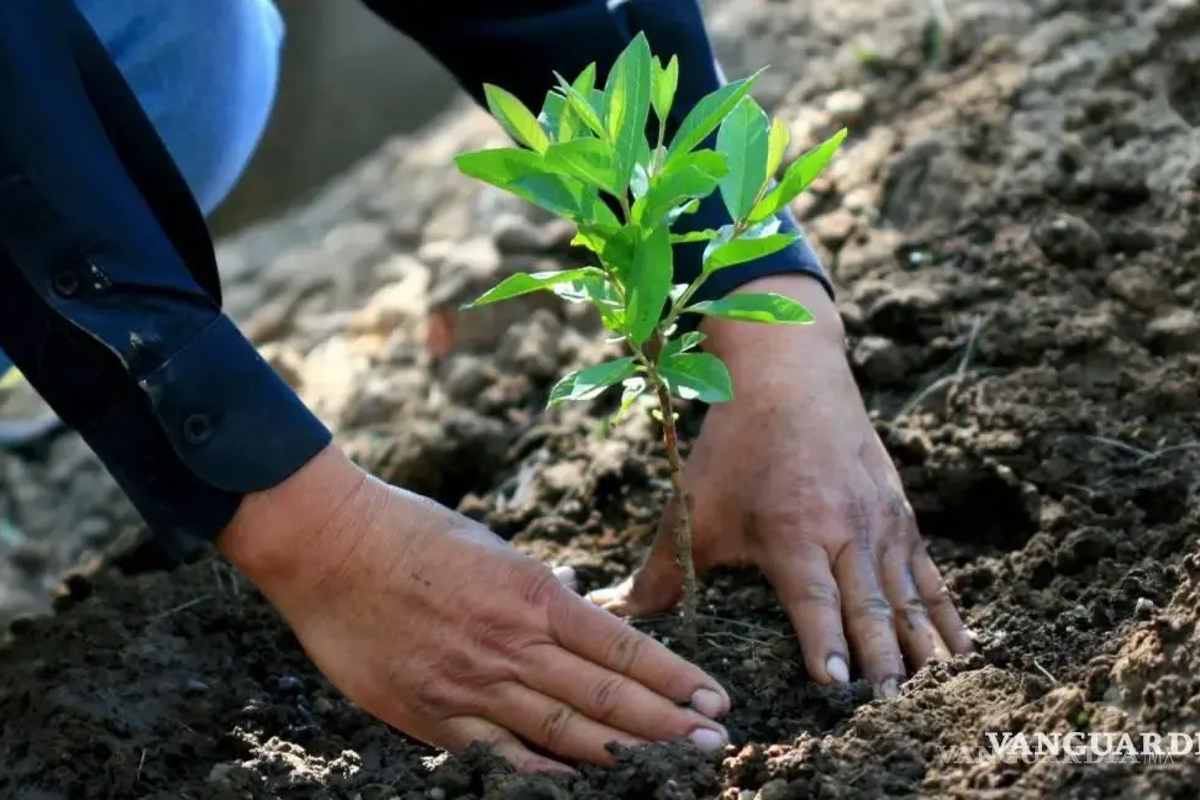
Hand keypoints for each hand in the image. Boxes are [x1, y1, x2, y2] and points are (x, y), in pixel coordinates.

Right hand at [218, 445, 731, 772]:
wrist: (327, 545)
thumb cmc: (410, 532)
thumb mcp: (490, 545)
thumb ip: (536, 586)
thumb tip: (577, 605)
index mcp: (531, 592)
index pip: (620, 645)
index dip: (673, 677)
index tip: (714, 699)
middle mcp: (511, 642)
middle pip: (605, 694)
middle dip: (667, 723)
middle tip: (715, 745)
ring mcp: (471, 683)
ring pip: (564, 730)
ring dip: (624, 752)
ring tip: (673, 768)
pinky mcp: (430, 714)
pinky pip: (499, 755)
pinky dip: (545, 774)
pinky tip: (584, 787)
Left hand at [589, 276, 973, 696]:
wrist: (791, 374)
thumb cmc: (736, 446)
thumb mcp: (695, 505)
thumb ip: (661, 569)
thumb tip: (615, 612)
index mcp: (792, 530)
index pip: (813, 597)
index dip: (825, 640)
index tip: (838, 682)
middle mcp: (845, 529)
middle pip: (869, 604)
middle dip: (882, 658)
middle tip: (893, 704)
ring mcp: (880, 522)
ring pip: (907, 594)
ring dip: (922, 644)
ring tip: (937, 691)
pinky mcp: (900, 515)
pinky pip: (929, 573)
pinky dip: (946, 612)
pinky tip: (962, 648)